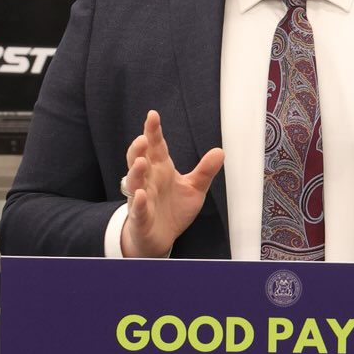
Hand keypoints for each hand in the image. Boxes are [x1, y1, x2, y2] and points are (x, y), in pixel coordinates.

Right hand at [120, 110, 224, 257]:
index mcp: (161, 169)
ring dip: (136, 172)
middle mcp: (148, 180)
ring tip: (141, 162)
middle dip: (139, 149)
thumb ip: (205, 171)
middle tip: (143, 138)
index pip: (155, 146)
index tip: (153, 115)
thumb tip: (220, 151)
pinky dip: (138, 202)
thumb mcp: (194, 188)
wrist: (161, 237)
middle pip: (139, 160)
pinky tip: (140, 194)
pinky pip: (137, 208)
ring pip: (134, 182)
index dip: (153, 131)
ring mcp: (141, 198)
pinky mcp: (140, 217)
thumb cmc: (174, 209)